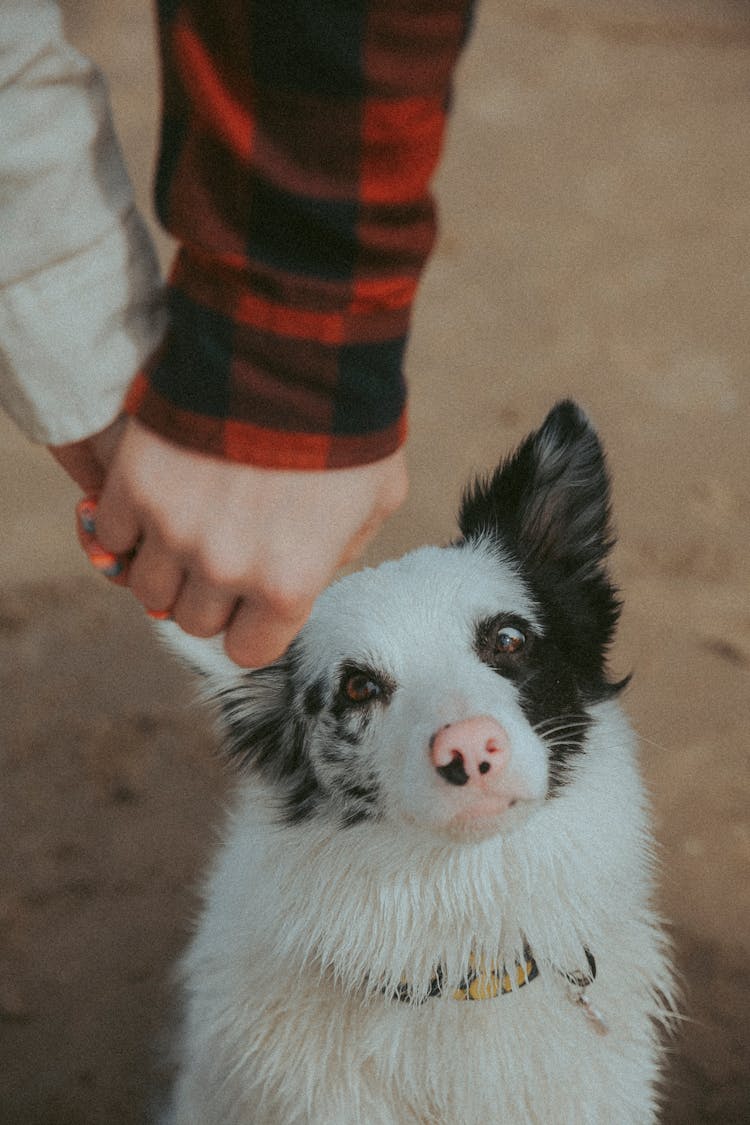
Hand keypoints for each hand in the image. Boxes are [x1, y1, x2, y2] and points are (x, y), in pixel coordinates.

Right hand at [52, 418, 406, 666]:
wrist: (294, 345)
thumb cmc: (348, 423)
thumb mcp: (375, 500)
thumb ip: (341, 550)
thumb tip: (313, 570)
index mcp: (290, 585)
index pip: (250, 650)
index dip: (252, 626)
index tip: (254, 600)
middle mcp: (227, 570)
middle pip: (194, 621)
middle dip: (210, 596)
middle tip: (222, 556)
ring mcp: (174, 531)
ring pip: (147, 589)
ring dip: (165, 568)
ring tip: (187, 530)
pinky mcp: (133, 487)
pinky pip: (110, 537)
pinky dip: (126, 529)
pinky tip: (154, 503)